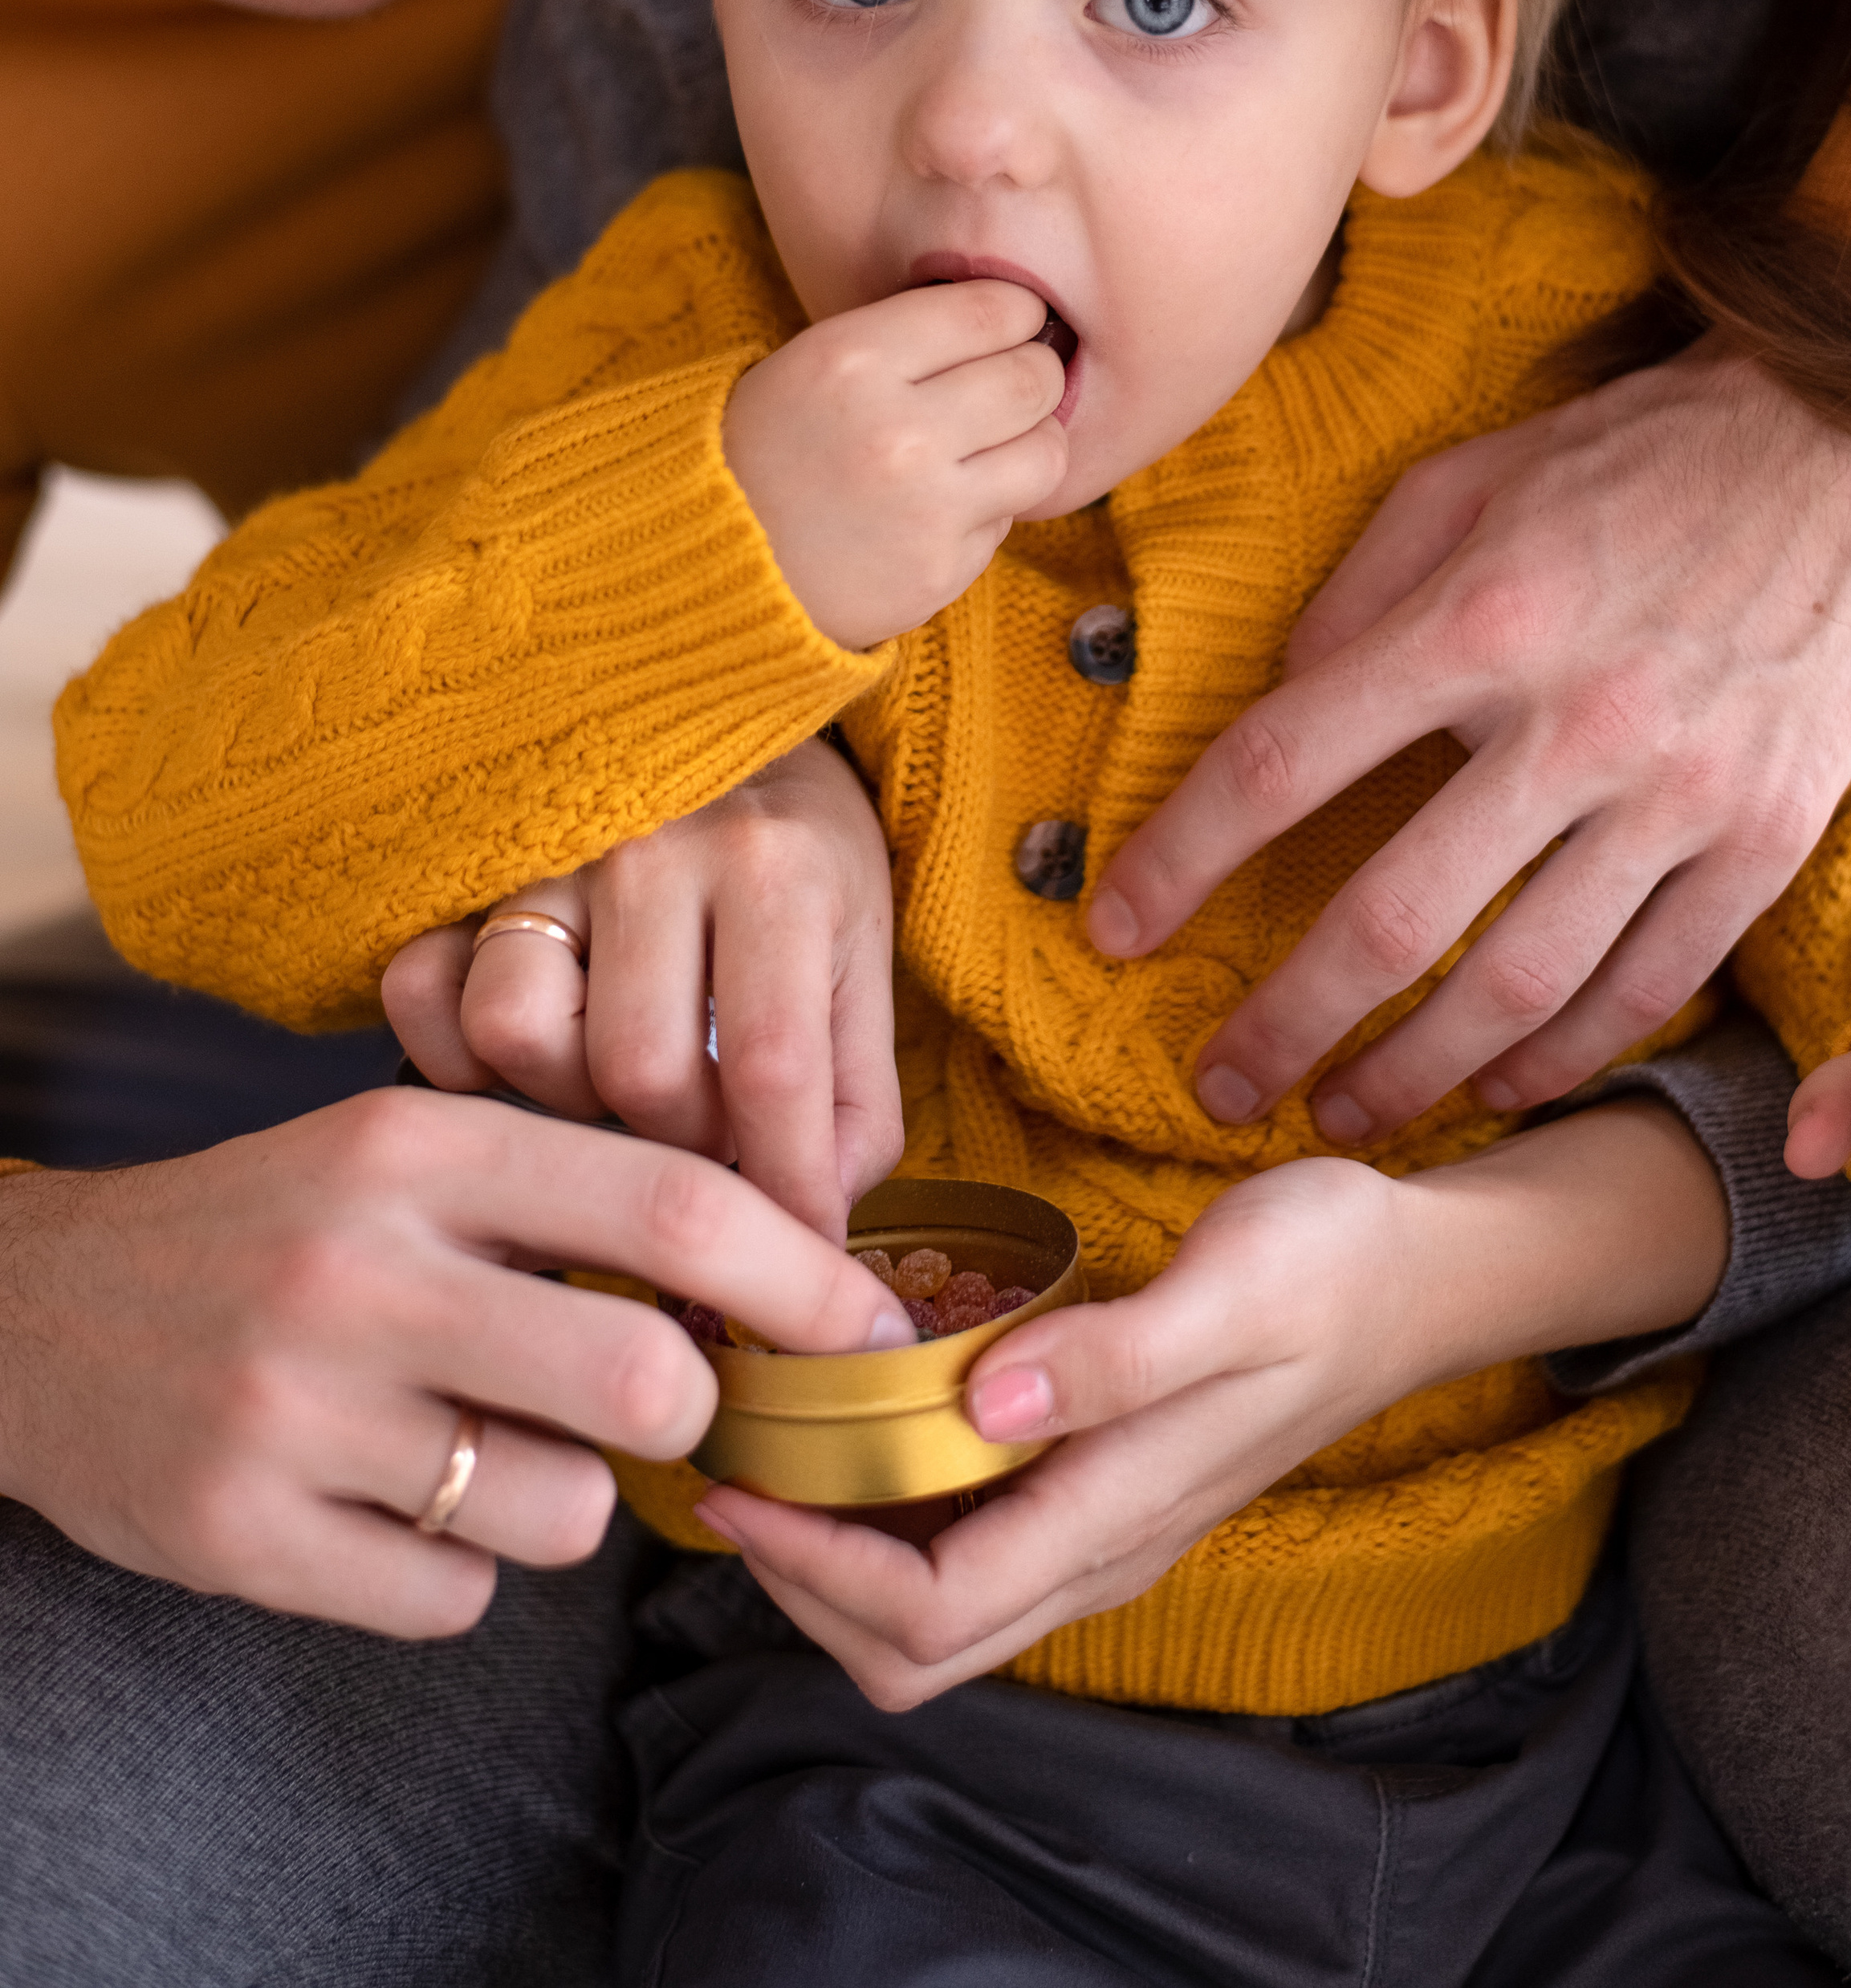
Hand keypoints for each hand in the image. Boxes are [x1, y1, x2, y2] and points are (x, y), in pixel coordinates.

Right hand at [0, 1090, 912, 1636]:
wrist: (39, 1317)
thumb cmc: (276, 1223)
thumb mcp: (407, 1150)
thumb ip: (566, 1188)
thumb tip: (775, 1256)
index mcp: (419, 1151)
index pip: (670, 1208)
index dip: (802, 1276)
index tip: (868, 1324)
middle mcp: (360, 1273)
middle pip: (645, 1380)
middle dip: (696, 1410)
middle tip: (673, 1401)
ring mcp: (296, 1413)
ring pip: (560, 1511)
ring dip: (564, 1498)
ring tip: (486, 1443)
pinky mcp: (240, 1537)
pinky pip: (449, 1600)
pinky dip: (454, 1571)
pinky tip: (395, 1503)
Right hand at [382, 735, 897, 1236]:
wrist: (727, 731)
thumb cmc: (799, 870)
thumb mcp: (861, 966)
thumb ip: (855, 1103)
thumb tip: (812, 1237)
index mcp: (776, 868)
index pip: (770, 1066)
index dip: (784, 1192)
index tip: (795, 1266)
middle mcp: (658, 846)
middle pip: (638, 1071)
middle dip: (676, 1147)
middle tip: (701, 1143)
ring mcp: (548, 851)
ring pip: (518, 1034)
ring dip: (566, 1099)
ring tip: (613, 1092)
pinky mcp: (465, 871)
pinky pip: (422, 991)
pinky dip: (458, 1055)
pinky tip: (521, 1069)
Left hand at [694, 1100, 1726, 1708]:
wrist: (1419, 1276)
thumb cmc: (1328, 1266)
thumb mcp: (1231, 1285)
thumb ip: (1112, 1356)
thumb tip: (984, 1403)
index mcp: (1120, 1511)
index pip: (929, 1611)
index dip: (812, 1570)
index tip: (738, 1481)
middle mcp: (1102, 1548)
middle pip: (914, 1648)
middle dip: (802, 1585)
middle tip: (735, 1470)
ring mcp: (1104, 1529)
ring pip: (937, 1615)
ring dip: (838, 1557)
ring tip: (778, 1447)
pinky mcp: (1103, 1490)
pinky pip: (971, 1551)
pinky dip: (891, 1516)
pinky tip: (864, 1424)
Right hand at [723, 280, 1066, 647]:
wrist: (713, 562)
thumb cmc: (772, 447)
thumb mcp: (813, 362)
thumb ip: (908, 338)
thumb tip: (1019, 317)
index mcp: (855, 359)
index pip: (993, 311)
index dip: (1018, 312)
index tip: (1013, 324)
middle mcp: (897, 432)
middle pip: (1033, 378)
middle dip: (1033, 373)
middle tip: (1012, 382)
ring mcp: (924, 508)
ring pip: (1046, 452)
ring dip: (1030, 443)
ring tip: (994, 444)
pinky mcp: (940, 570)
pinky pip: (1009, 519)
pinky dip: (989, 508)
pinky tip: (941, 504)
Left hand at [1088, 345, 1850, 1141]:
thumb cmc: (1636, 456)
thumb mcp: (1466, 481)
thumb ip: (1357, 598)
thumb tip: (1277, 707)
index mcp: (1478, 619)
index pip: (1284, 760)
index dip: (1182, 857)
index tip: (1115, 927)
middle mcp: (1575, 720)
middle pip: (1393, 916)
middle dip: (1284, 1021)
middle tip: (1219, 1084)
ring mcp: (1682, 792)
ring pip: (1521, 984)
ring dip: (1416, 1070)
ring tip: (1343, 1110)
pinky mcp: (1769, 839)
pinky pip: (1650, 983)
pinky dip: (1566, 1055)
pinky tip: (1498, 1084)